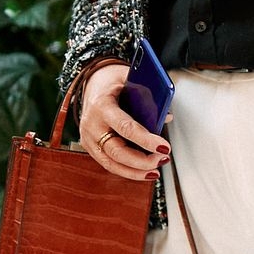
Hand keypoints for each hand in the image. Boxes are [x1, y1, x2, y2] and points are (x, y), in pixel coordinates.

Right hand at [78, 62, 170, 180]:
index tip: (165, 147)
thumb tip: (166, 117)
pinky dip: (128, 171)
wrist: (91, 83)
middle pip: (117, 151)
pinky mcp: (89, 147)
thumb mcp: (130, 81)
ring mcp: (88, 138)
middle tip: (163, 159)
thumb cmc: (113, 81)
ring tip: (156, 171)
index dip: (146, 140)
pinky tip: (144, 172)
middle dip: (142, 160)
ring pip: (112, 163)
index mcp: (101, 105)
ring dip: (136, 171)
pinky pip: (109, 163)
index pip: (125, 127)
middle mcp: (91, 124)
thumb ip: (147, 97)